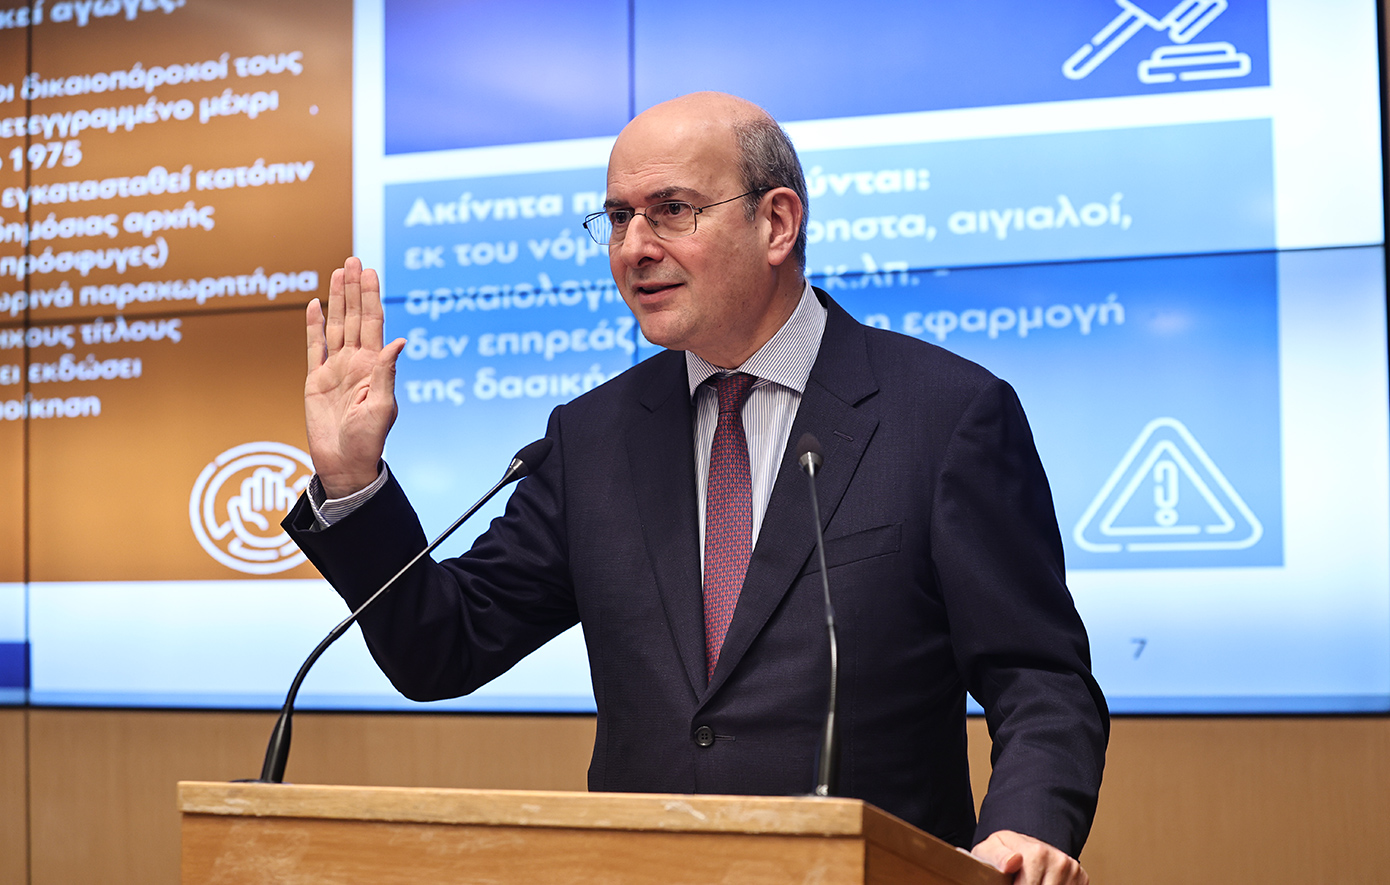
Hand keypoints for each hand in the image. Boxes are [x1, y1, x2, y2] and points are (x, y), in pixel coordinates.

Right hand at [304, 257, 405, 497]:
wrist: (345, 463)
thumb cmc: (368, 441)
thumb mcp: (382, 406)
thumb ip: (386, 372)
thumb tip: (399, 341)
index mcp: (374, 366)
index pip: (373, 323)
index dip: (371, 297)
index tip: (370, 272)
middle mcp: (355, 362)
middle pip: (354, 317)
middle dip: (354, 288)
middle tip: (354, 260)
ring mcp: (335, 369)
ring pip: (335, 325)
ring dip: (336, 299)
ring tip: (338, 272)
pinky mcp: (315, 380)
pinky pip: (313, 347)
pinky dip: (313, 326)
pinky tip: (314, 305)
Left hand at [972, 830, 1087, 884]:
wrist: (1022, 847)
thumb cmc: (1003, 852)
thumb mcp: (989, 850)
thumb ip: (997, 857)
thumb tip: (1013, 861)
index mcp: (1037, 853)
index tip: (1010, 882)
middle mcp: (1059, 860)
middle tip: (1018, 880)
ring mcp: (1072, 869)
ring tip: (1029, 879)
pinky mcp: (1081, 878)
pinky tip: (1043, 881)